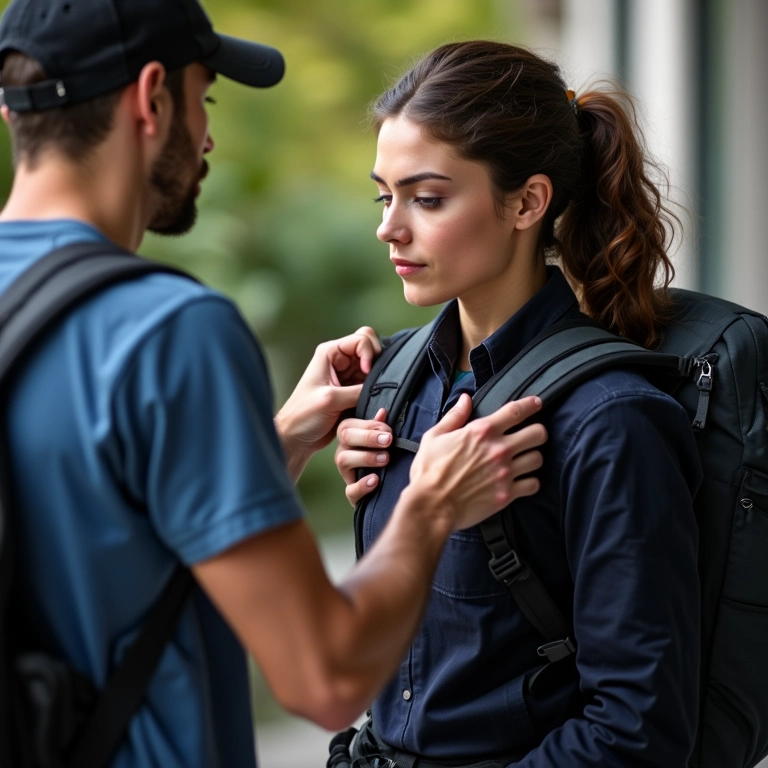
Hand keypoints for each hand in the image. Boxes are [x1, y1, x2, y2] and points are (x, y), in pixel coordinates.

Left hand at [275, 327, 381, 479]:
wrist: (296, 439)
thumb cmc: (303, 416)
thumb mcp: (331, 399)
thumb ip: (358, 390)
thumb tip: (384, 387)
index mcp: (330, 353)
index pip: (362, 339)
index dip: (369, 353)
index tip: (367, 372)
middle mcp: (340, 360)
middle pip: (371, 348)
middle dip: (377, 362)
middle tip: (374, 381)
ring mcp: (348, 376)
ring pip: (374, 368)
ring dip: (378, 379)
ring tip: (372, 394)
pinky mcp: (353, 392)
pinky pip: (373, 385)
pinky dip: (377, 391)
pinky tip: (372, 401)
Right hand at [335, 408, 391, 505]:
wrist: (386, 486)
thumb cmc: (383, 453)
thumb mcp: (381, 439)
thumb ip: (379, 427)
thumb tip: (383, 411)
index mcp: (349, 435)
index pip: (349, 424)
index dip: (369, 426)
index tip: (388, 431)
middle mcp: (343, 451)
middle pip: (345, 436)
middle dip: (367, 437)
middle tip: (388, 441)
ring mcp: (345, 471)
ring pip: (343, 460)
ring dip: (366, 457)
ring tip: (385, 459)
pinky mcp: (352, 492)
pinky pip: (350, 490)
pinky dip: (362, 485)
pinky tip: (375, 480)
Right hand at [409, 394, 546, 530]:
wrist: (431, 505)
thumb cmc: (429, 470)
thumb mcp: (434, 436)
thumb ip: (454, 416)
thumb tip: (465, 399)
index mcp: (482, 431)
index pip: (516, 411)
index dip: (530, 404)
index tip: (536, 403)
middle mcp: (499, 449)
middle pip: (537, 434)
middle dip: (537, 432)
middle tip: (531, 436)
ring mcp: (505, 472)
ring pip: (538, 459)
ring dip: (532, 457)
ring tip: (525, 459)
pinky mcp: (507, 494)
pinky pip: (533, 485)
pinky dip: (530, 482)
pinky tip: (522, 481)